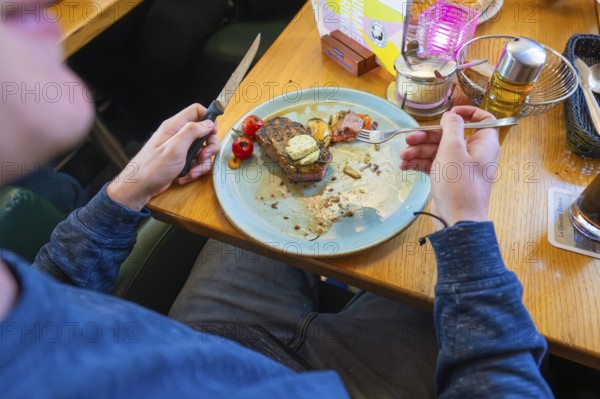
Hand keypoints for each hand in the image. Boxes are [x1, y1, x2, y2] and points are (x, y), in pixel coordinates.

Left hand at [107, 104, 219, 210]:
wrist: (140, 187)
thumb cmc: (152, 167)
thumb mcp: (175, 147)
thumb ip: (192, 132)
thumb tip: (208, 123)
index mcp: (175, 126)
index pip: (196, 111)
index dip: (208, 119)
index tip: (212, 133)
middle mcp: (178, 135)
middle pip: (204, 132)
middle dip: (209, 146)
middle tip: (205, 156)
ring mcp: (180, 148)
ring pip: (202, 150)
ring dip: (202, 163)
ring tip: (193, 171)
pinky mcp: (181, 161)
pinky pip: (196, 162)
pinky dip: (195, 170)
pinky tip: (187, 176)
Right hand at [400, 106, 499, 226]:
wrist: (457, 221)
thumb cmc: (459, 184)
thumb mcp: (453, 149)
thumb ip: (452, 127)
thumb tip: (451, 115)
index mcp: (483, 144)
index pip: (483, 120)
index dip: (467, 113)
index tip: (449, 113)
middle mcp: (473, 153)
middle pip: (450, 135)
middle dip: (427, 136)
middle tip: (409, 139)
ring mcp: (460, 167)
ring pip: (438, 150)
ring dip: (419, 151)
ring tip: (403, 156)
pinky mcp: (448, 179)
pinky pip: (433, 165)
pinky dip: (419, 163)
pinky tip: (404, 165)